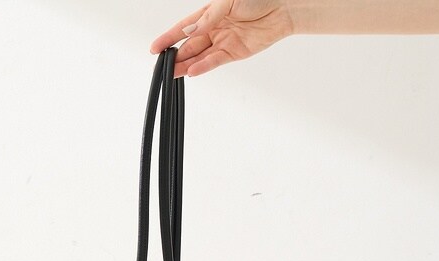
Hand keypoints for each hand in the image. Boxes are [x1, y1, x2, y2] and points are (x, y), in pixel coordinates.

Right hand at [149, 0, 293, 77]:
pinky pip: (214, 61)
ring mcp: (223, 42)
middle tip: (160, 68)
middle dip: (174, 56)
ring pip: (199, 56)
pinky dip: (203, 67)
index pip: (183, 28)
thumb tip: (189, 32)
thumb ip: (208, 18)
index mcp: (209, 14)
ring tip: (171, 74)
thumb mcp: (229, 1)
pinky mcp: (234, 53)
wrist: (283, 9)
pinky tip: (192, 72)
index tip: (155, 48)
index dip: (168, 38)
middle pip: (189, 45)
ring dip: (185, 66)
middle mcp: (214, 29)